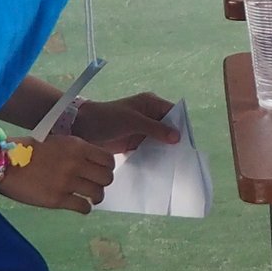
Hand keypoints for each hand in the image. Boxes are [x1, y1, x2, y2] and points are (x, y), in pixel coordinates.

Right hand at [0, 133, 116, 214]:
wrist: (5, 162)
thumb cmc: (27, 150)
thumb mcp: (57, 142)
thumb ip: (75, 151)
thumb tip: (89, 163)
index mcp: (77, 146)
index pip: (108, 159)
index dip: (107, 168)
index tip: (101, 172)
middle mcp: (76, 163)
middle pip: (106, 178)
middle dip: (103, 183)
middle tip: (95, 186)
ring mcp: (68, 182)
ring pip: (97, 194)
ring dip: (95, 197)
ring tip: (88, 198)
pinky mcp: (58, 199)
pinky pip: (83, 207)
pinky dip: (85, 208)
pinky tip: (79, 206)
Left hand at [54, 92, 177, 154]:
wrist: (83, 128)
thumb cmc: (108, 118)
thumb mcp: (133, 121)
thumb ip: (156, 128)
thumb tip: (177, 137)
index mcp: (150, 104)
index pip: (172, 113)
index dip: (180, 125)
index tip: (188, 142)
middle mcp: (148, 116)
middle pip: (167, 128)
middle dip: (174, 140)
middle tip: (182, 157)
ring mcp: (141, 130)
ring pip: (159, 140)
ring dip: (164, 150)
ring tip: (173, 164)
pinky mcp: (134, 143)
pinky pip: (148, 149)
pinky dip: (153, 156)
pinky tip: (159, 166)